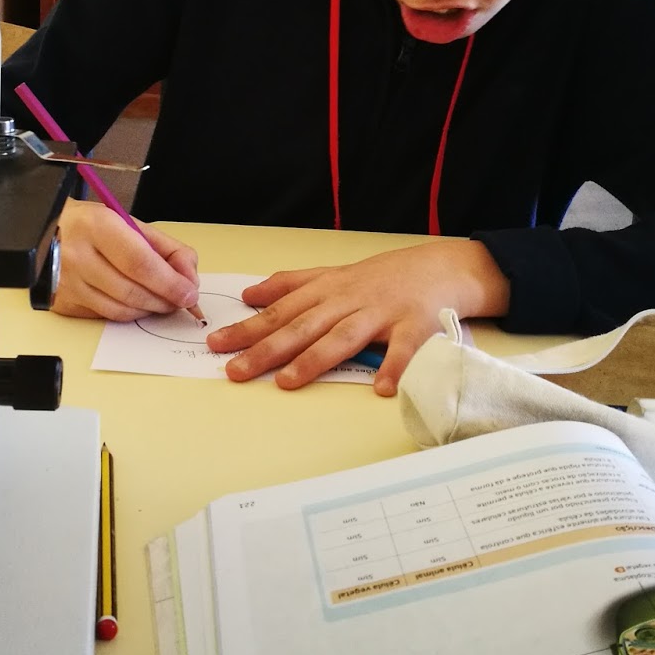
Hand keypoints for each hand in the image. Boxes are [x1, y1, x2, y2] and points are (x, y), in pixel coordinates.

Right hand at [50, 199, 199, 320]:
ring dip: (149, 310)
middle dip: (164, 300)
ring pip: (119, 310)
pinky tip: (135, 302)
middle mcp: (78, 256)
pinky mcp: (63, 303)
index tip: (189, 293)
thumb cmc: (91, 226)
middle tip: (180, 300)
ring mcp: (67, 283)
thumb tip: (189, 278)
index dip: (169, 283)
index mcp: (98, 226)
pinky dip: (128, 313)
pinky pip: (105, 316)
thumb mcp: (128, 223)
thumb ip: (165, 248)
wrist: (43, 232)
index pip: (140, 263)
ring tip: (160, 300)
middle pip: (131, 291)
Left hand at [206, 240, 507, 396]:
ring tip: (288, 382)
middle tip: (235, 371)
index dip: (248, 328)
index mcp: (327, 291)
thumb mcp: (332, 274)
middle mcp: (349, 301)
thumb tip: (249, 294)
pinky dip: (396, 367)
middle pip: (303, 327)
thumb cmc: (381, 278)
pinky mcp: (416, 326)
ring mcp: (381, 313)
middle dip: (267, 349)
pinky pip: (405, 349)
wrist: (438, 267)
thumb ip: (291, 284)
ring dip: (315, 359)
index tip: (217, 345)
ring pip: (343, 336)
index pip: (281, 312)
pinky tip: (382, 388)